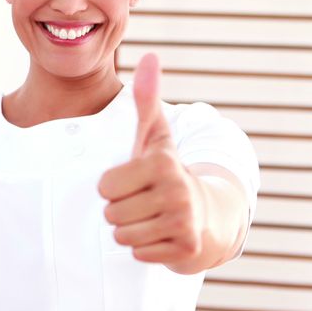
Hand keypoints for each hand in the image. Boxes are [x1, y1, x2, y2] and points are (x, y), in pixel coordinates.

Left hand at [97, 53, 205, 265]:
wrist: (208, 214)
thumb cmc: (167, 171)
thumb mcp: (156, 136)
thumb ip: (147, 98)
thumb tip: (150, 56)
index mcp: (160, 162)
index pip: (104, 187)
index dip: (113, 186)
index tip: (134, 181)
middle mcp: (176, 191)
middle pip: (111, 213)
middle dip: (121, 210)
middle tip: (143, 202)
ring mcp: (183, 222)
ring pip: (122, 236)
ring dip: (131, 230)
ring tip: (151, 218)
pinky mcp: (185, 249)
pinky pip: (138, 254)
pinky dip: (145, 249)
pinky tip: (161, 235)